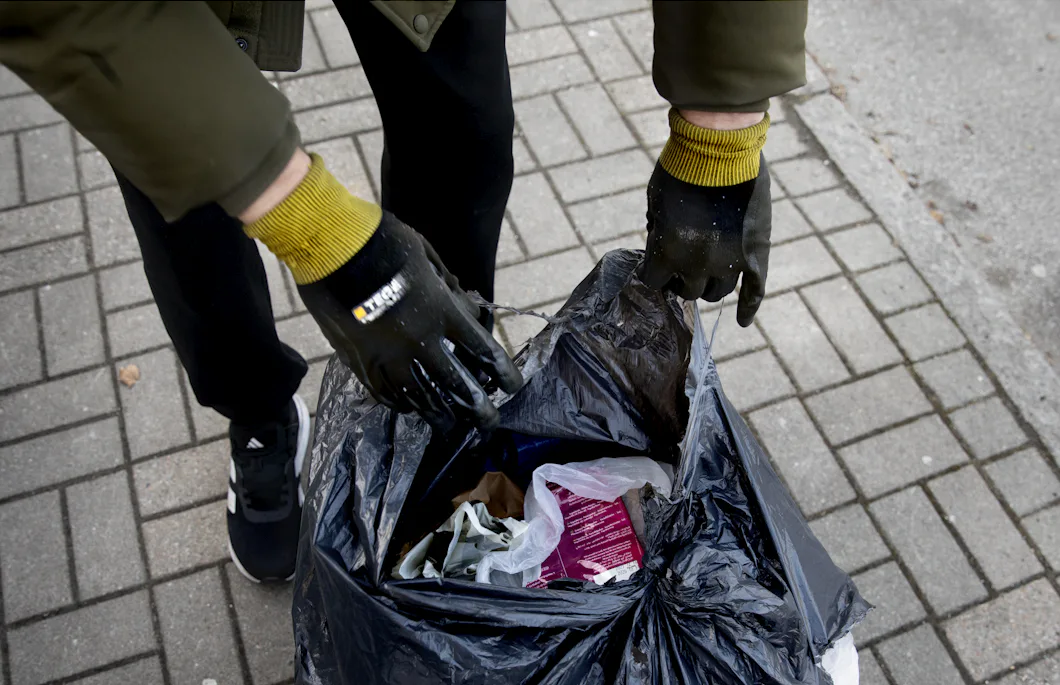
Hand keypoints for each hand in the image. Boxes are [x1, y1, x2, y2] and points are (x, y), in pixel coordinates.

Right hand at [298, 212, 522, 431]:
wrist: (334, 249)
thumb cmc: (384, 243)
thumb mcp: (427, 259)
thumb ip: (446, 288)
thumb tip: (461, 306)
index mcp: (442, 313)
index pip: (483, 350)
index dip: (503, 372)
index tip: (513, 386)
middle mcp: (420, 342)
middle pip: (455, 385)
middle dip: (477, 408)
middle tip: (489, 423)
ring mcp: (387, 356)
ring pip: (420, 397)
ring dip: (438, 414)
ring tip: (448, 426)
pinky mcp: (359, 362)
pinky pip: (385, 393)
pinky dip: (400, 403)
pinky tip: (408, 408)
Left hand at [638, 110, 770, 326]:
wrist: (719, 146)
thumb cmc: (679, 169)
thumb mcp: (655, 202)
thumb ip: (657, 230)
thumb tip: (659, 245)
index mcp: (669, 252)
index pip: (655, 281)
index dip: (654, 274)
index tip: (655, 268)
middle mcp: (699, 263)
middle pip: (689, 291)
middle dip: (681, 282)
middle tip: (680, 273)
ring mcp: (731, 260)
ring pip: (718, 292)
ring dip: (709, 287)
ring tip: (704, 279)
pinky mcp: (756, 252)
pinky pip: (756, 289)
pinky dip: (749, 307)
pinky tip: (743, 322)